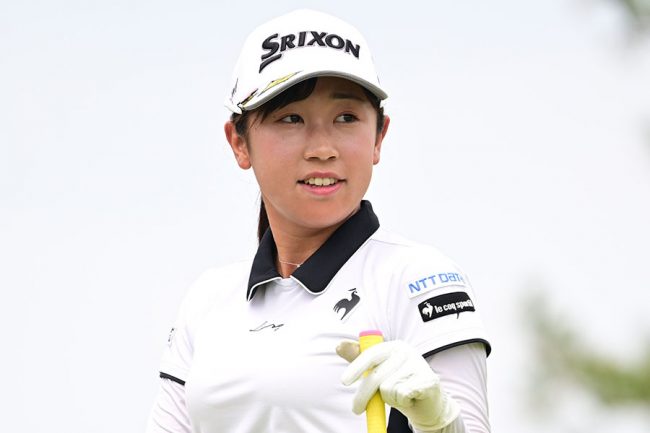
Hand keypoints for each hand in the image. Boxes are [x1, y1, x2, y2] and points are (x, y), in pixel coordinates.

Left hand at [337, 340, 459, 431]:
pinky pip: (402, 395)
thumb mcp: (379, 371)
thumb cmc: (400, 385)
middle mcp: (407, 351)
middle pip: (376, 376)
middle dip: (362, 396)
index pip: (371, 355)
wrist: (429, 403)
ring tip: (398, 397)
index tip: (344, 381)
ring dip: (389, 399)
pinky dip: (402, 402)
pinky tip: (409, 399)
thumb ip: (359, 359)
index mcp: (394, 346)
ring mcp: (419, 364)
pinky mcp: (428, 380)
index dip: (356, 368)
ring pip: (388, 389)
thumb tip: (339, 345)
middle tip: (356, 409)